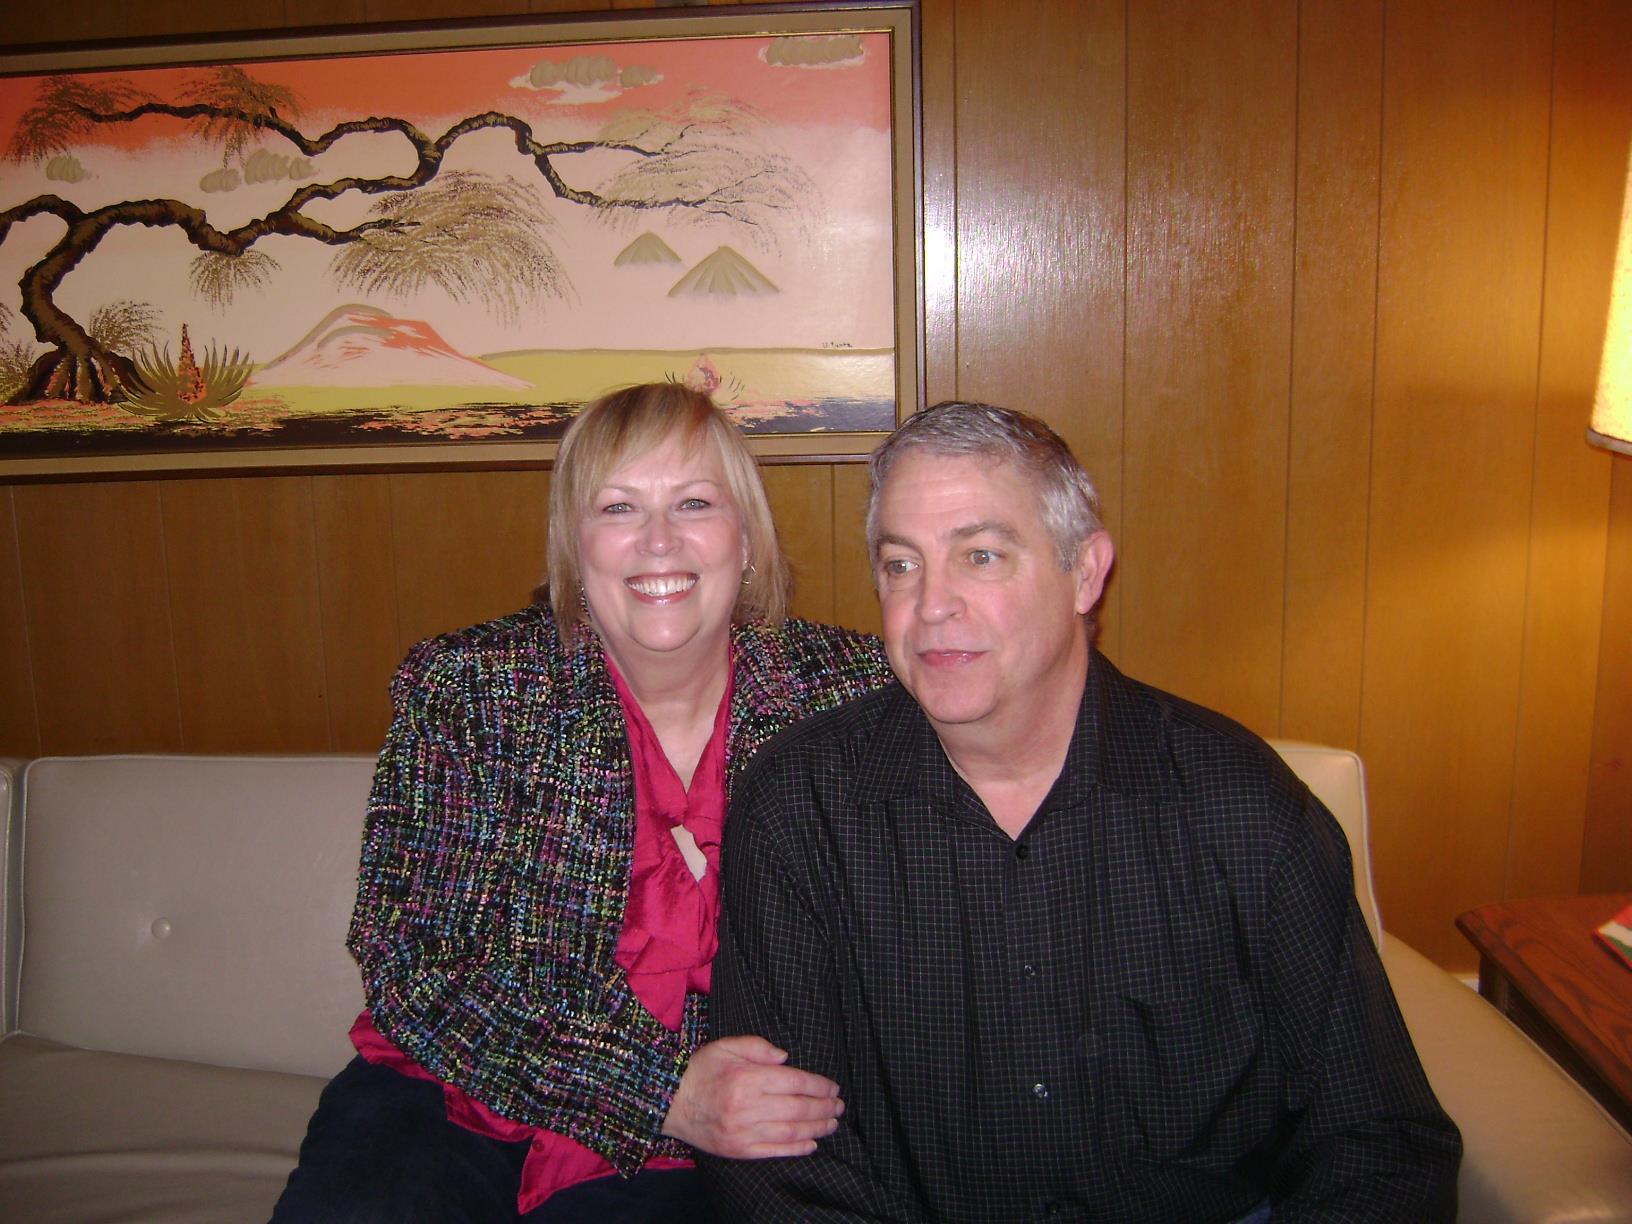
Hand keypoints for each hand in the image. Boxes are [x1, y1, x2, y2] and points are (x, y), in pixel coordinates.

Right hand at [661, 1035, 842, 1157]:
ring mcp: (743, 1132)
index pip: (793, 1082)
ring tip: (832, 1123)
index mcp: (746, 1078)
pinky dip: (797, 1148)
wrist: (669, 1102)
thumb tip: (786, 1058)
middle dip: (823, 1107)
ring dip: (816, 1128)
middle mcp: (746, 1106)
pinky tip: (812, 1143)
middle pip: (797, 1108)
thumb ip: (757, 1047)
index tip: (833, 1086)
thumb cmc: (700, 1070)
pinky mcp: (739, 1149)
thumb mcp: (725, 1046)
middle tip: (839, 1106)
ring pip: (790, 1131)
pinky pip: (774, 1150)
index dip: (818, 1085)